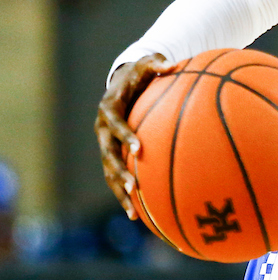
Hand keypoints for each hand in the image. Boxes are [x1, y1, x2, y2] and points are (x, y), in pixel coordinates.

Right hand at [95, 53, 172, 219]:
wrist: (124, 83)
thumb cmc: (140, 73)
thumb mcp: (148, 64)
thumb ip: (158, 64)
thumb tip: (173, 64)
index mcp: (109, 109)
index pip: (115, 124)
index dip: (125, 135)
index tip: (140, 148)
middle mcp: (103, 130)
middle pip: (107, 155)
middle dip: (119, 172)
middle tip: (134, 186)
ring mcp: (105, 145)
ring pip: (109, 173)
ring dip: (120, 191)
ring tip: (132, 212)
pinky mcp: (112, 155)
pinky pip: (117, 177)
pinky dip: (125, 195)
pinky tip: (138, 215)